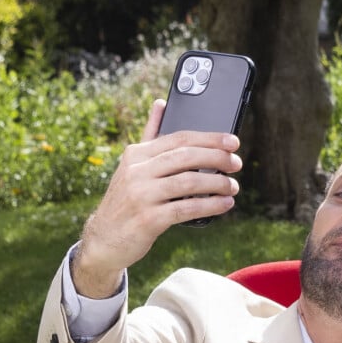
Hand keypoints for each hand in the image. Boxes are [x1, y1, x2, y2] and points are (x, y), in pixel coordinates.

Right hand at [72, 99, 242, 297]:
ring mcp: (141, 195)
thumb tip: (161, 103)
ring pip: (188, 182)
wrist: (105, 239)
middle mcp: (136, 171)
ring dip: (217, 183)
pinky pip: (186, 209)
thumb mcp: (132, 166)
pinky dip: (209, 206)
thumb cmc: (125, 200)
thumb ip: (149, 136)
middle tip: (236, 163)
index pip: (178, 138)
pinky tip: (224, 204)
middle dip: (217, 158)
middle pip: (185, 157)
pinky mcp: (148, 219)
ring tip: (233, 186)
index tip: (232, 141)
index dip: (209, 138)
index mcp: (136, 154)